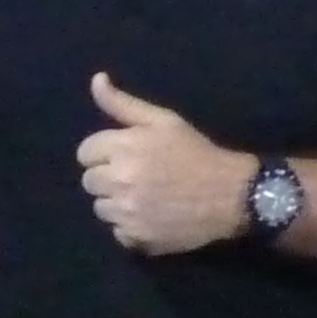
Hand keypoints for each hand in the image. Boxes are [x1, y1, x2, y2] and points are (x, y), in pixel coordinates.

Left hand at [75, 75, 254, 255]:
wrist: (231, 195)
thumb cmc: (196, 153)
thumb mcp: (163, 120)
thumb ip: (123, 103)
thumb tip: (97, 79)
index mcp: (123, 147)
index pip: (85, 153)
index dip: (103, 153)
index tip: (124, 156)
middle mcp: (119, 180)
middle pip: (89, 182)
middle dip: (108, 177)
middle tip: (136, 177)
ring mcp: (126, 212)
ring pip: (100, 208)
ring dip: (116, 203)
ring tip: (145, 197)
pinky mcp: (136, 238)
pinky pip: (117, 232)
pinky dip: (130, 227)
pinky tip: (152, 217)